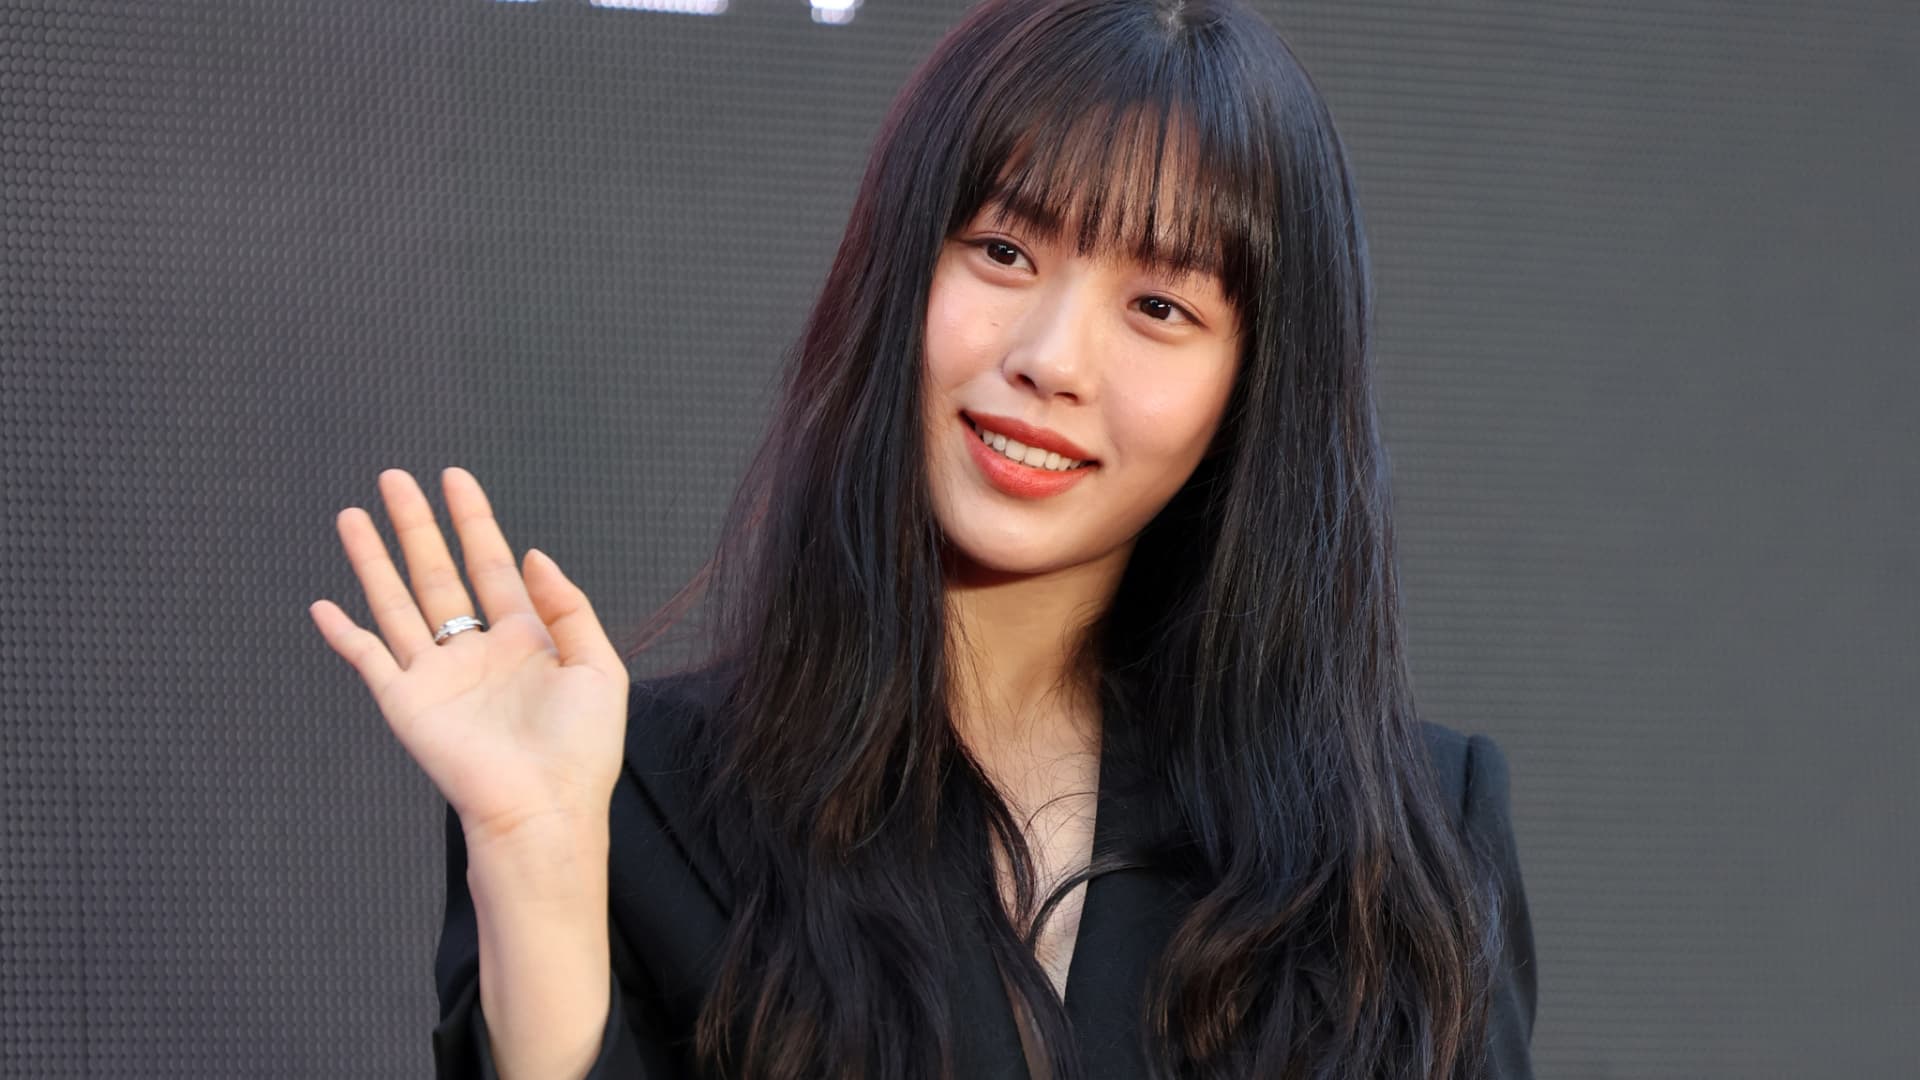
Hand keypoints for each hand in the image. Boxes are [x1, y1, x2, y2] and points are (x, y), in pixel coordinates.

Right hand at [309, 467, 628, 856]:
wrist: (542, 810)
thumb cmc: (579, 750)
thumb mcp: (597, 666)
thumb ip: (568, 605)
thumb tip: (534, 553)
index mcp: (524, 640)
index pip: (492, 565)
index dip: (473, 520)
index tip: (455, 478)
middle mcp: (475, 652)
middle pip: (438, 573)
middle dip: (416, 525)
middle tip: (395, 477)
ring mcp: (436, 677)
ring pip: (396, 603)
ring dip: (373, 559)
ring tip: (353, 514)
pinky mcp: (405, 705)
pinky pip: (367, 659)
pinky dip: (343, 633)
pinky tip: (323, 603)